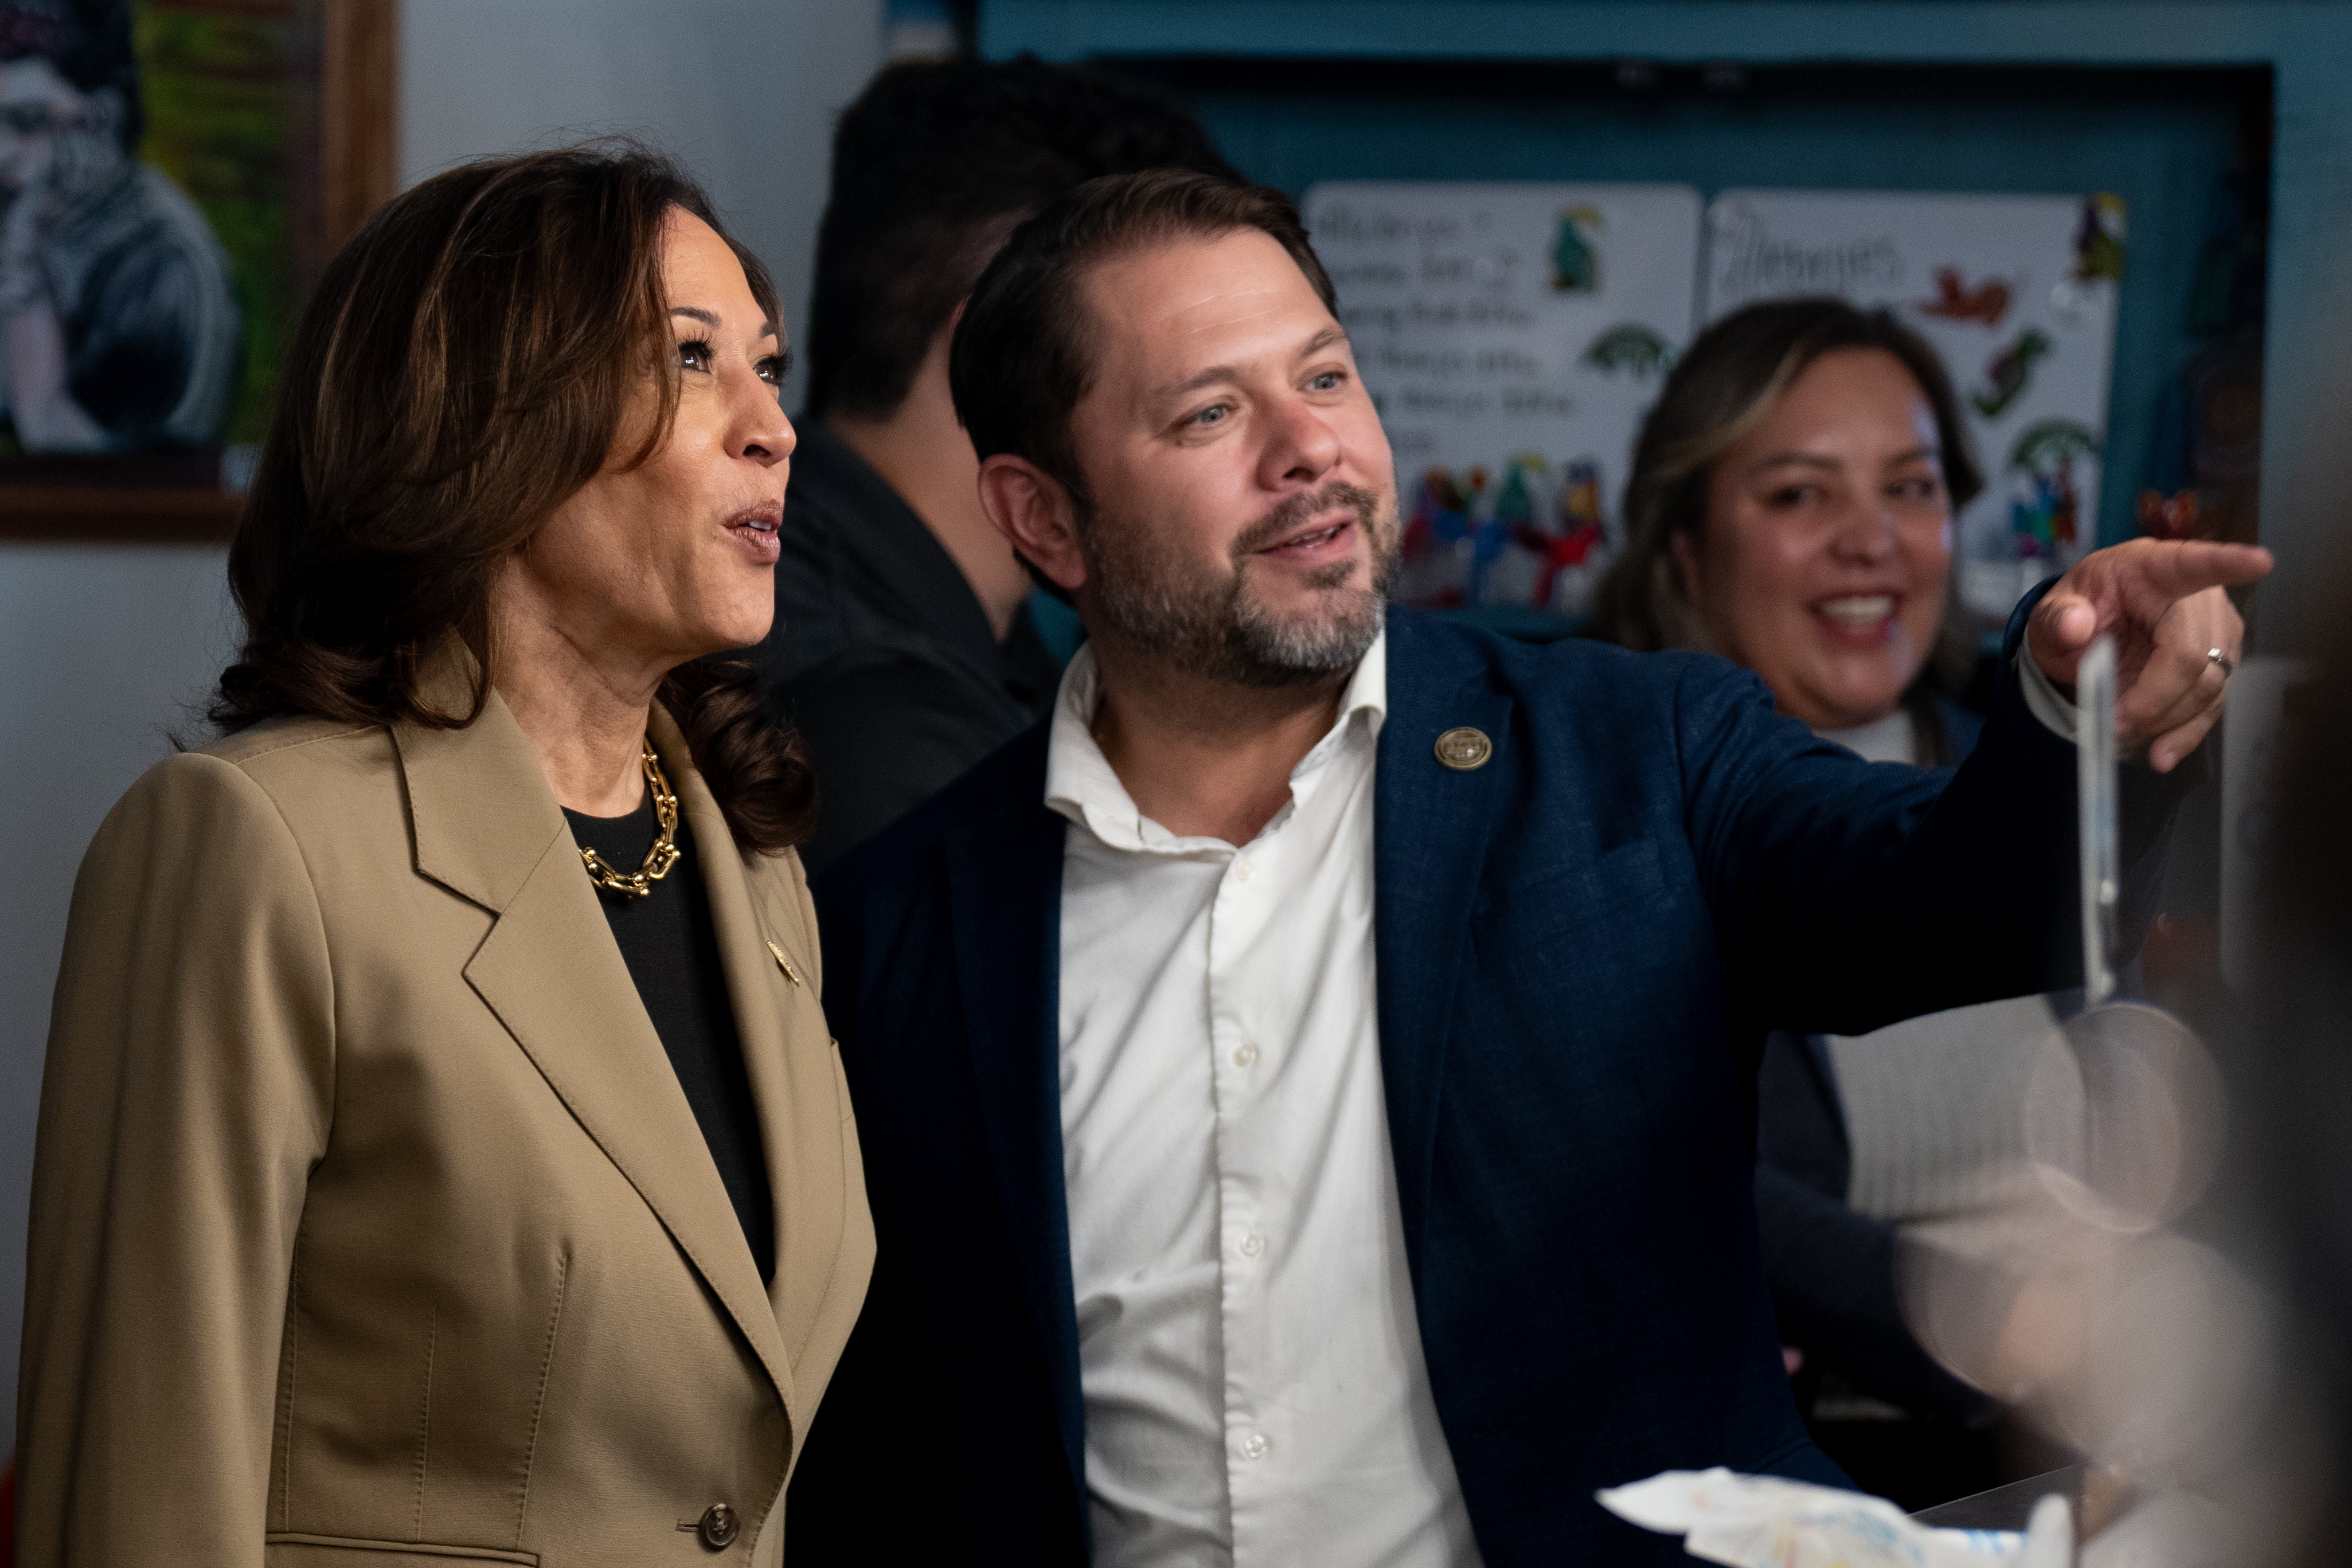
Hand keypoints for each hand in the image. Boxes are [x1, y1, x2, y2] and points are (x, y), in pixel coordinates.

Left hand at [2025, 538, 2273, 771]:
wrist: (2088, 633)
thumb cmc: (2078, 612)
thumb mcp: (2051, 611)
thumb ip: (2056, 618)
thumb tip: (2074, 627)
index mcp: (2153, 567)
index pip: (2195, 563)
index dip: (2229, 562)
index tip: (2259, 562)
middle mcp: (2198, 597)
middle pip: (2193, 655)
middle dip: (2155, 698)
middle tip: (2113, 722)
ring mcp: (2216, 632)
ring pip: (2207, 686)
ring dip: (2166, 719)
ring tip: (2122, 733)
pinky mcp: (2220, 665)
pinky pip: (2210, 705)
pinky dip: (2184, 733)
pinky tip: (2162, 754)